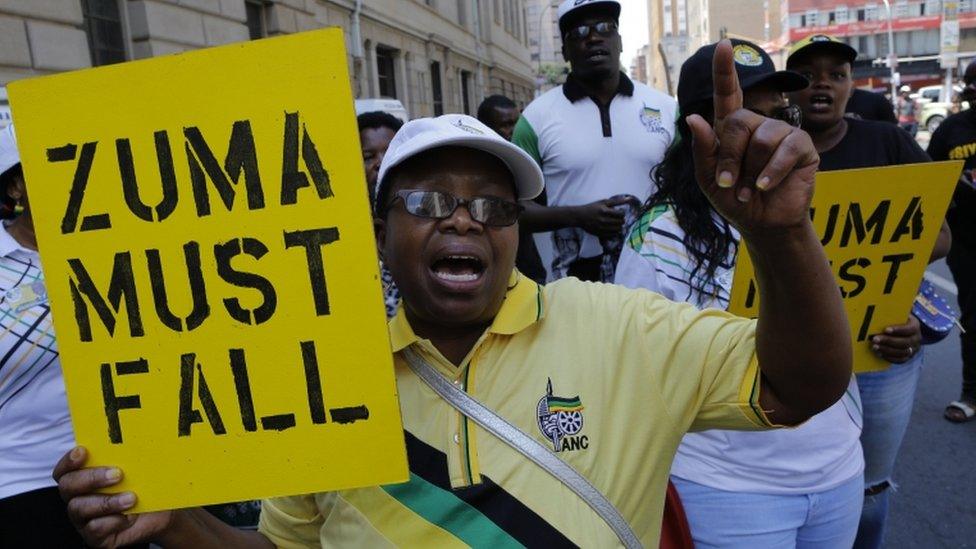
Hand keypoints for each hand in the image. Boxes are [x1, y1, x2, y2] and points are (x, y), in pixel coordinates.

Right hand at [54, 446, 172, 547]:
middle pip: (68, 486)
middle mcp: (78, 497)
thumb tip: (137, 441)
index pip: (65, 468)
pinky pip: (95, 528)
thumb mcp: (140, 468)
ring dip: (106, 502)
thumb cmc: (147, 486)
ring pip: (80, 508)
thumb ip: (130, 455)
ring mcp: (84, 518)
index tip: (83, 451)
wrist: (163, 514)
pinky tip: (130, 516)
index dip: (69, 460)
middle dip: (91, 478)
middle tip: (117, 474)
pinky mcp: (95, 536)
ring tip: (131, 498)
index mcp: (83, 477)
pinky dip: (114, 521)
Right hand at [574, 196, 629, 237]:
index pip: (621, 214)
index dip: (622, 213)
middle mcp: (603, 220)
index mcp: (604, 211)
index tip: (619, 212)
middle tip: (617, 218)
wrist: (580, 217)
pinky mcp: (600, 234)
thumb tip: (629, 199)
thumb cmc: (592, 207)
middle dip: (621, 219)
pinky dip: (614, 231)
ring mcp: (602, 228)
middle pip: (620, 222)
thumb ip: (617, 201)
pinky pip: (613, 235)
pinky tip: (612, 227)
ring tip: (615, 222)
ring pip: (618, 229)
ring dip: (619, 226)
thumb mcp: (603, 202)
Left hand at [686, 40, 819, 237]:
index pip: (728, 94)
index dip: (725, 70)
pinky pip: (786, 148)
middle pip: (738, 121)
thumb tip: (693, 118)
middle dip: (729, 156)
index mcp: (731, 129)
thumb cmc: (733, 199)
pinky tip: (764, 186)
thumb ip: (702, 150)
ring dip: (750, 169)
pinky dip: (771, 171)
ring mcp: (781, 133)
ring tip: (748, 188)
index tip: (724, 45)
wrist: (761, 224)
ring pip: (762, 137)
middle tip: (728, 182)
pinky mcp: (802, 147)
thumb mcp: (708, 178)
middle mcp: (757, 125)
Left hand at [871, 316, 921, 363]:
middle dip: (888, 341)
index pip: (909, 329)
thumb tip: (884, 305)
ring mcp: (914, 348)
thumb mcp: (899, 314)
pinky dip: (889, 358)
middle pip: (905, 342)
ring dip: (887, 350)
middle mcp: (917, 338)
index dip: (898, 330)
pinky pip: (901, 360)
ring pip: (902, 352)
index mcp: (915, 326)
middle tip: (875, 339)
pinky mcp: (909, 356)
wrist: (905, 330)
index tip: (885, 329)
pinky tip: (879, 353)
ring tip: (874, 347)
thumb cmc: (898, 320)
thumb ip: (894, 311)